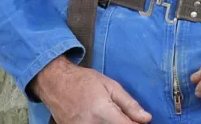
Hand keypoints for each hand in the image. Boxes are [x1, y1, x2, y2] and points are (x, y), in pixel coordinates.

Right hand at [32, 56, 152, 123]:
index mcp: (103, 112)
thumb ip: (129, 104)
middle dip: (122, 123)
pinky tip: (94, 118)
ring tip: (104, 115)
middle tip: (118, 116)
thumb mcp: (110, 86)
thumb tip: (147, 119)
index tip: (137, 121)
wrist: (53, 81)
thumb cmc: (83, 80)